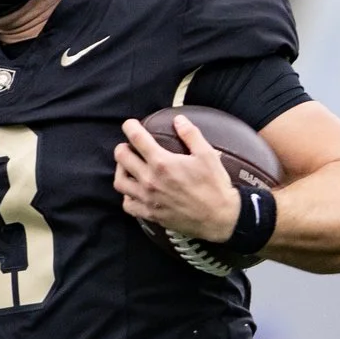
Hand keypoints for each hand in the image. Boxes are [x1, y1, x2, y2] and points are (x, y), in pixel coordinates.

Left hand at [114, 115, 239, 240]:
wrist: (219, 218)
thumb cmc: (215, 186)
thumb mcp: (207, 155)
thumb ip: (191, 134)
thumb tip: (178, 119)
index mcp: (163, 163)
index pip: (137, 139)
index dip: (130, 127)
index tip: (129, 124)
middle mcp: (150, 180)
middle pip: (122, 158)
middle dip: (122, 147)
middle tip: (128, 146)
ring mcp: (148, 198)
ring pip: (120, 182)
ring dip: (120, 170)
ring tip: (128, 167)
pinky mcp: (150, 214)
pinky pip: (127, 205)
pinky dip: (127, 196)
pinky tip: (134, 191)